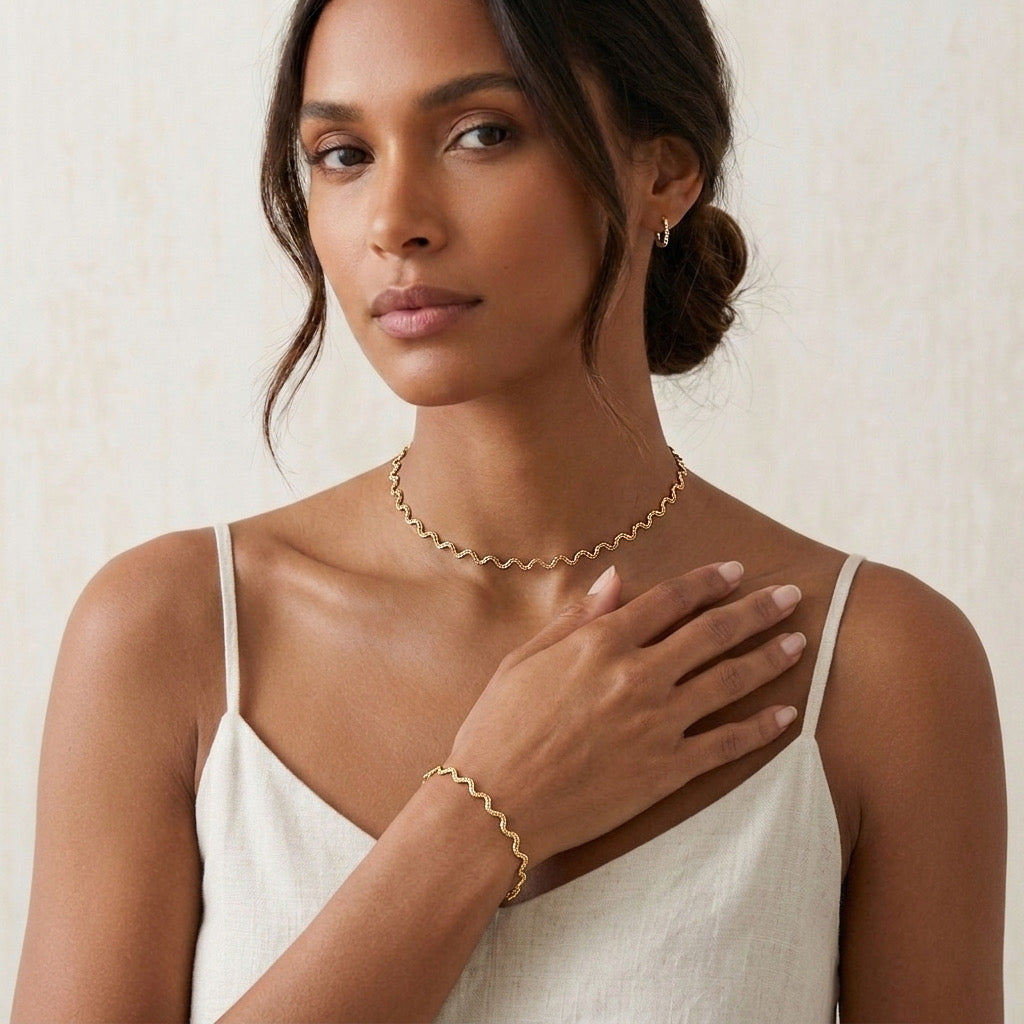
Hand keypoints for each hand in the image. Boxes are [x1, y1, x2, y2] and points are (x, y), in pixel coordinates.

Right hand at [445, 562, 803, 865]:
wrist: (496, 806)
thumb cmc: (497, 729)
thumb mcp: (524, 659)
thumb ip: (575, 618)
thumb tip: (614, 579)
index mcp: (601, 643)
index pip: (670, 600)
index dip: (708, 581)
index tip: (736, 571)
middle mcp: (637, 676)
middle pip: (712, 632)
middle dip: (756, 610)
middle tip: (790, 596)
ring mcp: (657, 724)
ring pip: (729, 681)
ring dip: (769, 658)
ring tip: (800, 642)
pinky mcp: (666, 771)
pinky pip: (726, 745)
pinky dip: (761, 729)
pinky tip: (787, 716)